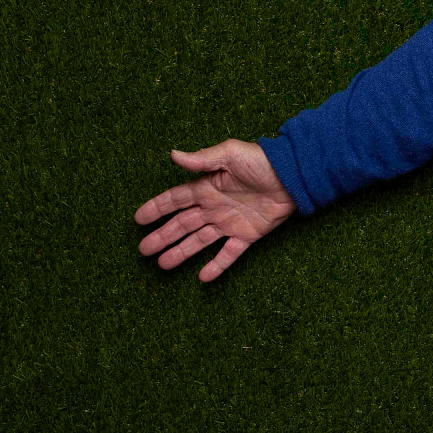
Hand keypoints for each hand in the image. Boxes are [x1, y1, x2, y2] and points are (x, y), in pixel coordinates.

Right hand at [135, 140, 294, 281]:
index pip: (175, 200)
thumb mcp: (230, 154)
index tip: (137, 219)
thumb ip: (202, 159)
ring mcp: (230, 222)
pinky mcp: (247, 235)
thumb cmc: (262, 160)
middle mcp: (214, 207)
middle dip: (162, 236)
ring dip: (181, 253)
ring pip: (199, 241)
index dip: (157, 208)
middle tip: (143, 250)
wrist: (294, 175)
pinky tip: (202, 278)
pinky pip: (229, 254)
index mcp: (207, 186)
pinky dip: (217, 266)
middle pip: (182, 224)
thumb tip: (173, 154)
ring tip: (162, 264)